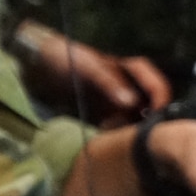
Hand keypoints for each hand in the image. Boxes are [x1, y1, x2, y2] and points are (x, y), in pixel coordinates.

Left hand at [13, 21, 171, 124]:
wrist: (35, 64)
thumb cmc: (63, 57)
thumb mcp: (86, 66)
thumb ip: (108, 82)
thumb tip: (131, 102)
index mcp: (125, 70)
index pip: (152, 80)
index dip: (160, 94)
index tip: (159, 111)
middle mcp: (123, 87)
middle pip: (148, 104)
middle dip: (150, 118)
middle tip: (142, 134)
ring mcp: (111, 102)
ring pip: (132, 118)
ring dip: (132, 129)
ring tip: (124, 138)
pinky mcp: (99, 116)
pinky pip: (114, 128)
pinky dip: (115, 134)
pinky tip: (107, 138)